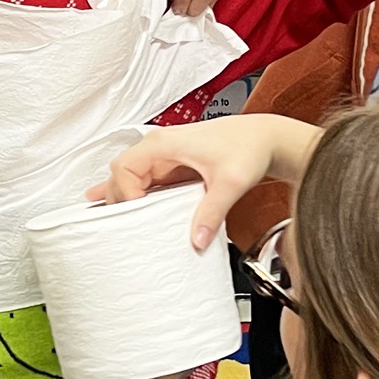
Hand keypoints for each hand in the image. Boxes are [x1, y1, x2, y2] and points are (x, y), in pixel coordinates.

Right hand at [87, 115, 321, 251]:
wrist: (265, 139)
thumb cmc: (248, 147)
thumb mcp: (230, 183)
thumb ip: (212, 212)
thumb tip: (196, 239)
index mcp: (164, 143)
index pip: (123, 167)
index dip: (125, 192)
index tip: (138, 213)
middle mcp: (159, 146)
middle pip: (120, 172)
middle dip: (119, 198)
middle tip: (126, 224)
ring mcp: (164, 156)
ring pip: (129, 176)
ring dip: (123, 197)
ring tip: (113, 220)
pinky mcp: (172, 166)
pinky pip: (144, 180)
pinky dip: (131, 192)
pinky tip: (119, 204)